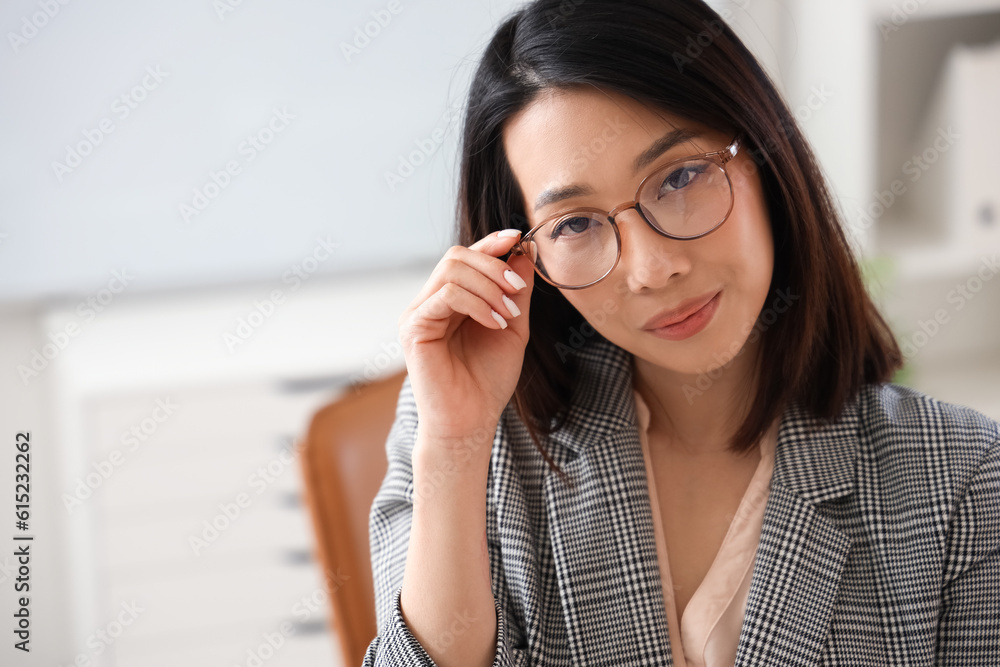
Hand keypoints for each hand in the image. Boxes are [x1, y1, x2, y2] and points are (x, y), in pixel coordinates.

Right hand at [398, 229, 534, 455]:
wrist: (471, 422)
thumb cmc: (488, 380)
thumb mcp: (513, 326)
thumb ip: (517, 290)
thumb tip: (526, 250)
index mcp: (451, 299)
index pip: (466, 257)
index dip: (491, 243)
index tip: (519, 238)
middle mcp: (430, 302)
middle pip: (456, 256)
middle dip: (493, 265)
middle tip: (518, 290)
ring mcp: (418, 313)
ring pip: (451, 271)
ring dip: (488, 287)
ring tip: (508, 314)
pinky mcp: (413, 328)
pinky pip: (445, 295)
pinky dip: (476, 303)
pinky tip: (495, 323)